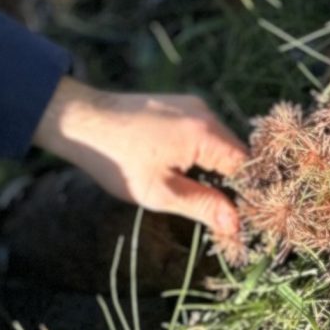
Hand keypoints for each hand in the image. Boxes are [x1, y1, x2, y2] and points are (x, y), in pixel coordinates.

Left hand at [32, 76, 246, 255]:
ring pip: (220, 143)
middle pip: (236, 153)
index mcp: (205, 132)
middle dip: (235, 184)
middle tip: (227, 215)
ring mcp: (192, 105)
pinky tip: (189, 173)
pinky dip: (204, 154)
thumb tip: (236, 224)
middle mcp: (205, 112)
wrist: (80, 121)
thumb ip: (202, 206)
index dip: (250, 193)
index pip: (247, 165)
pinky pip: (204, 133)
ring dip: (218, 169)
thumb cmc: (117, 160)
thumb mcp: (160, 192)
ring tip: (207, 198)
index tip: (247, 219)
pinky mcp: (179, 105)